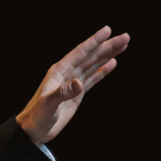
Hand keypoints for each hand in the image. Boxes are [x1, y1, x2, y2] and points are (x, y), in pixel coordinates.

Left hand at [16, 26, 129, 144]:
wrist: (34, 129)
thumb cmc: (37, 116)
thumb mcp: (48, 104)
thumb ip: (62, 93)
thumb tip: (80, 83)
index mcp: (60, 71)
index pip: (80, 52)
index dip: (94, 41)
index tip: (108, 30)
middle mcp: (67, 73)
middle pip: (91, 56)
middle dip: (108, 46)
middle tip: (126, 37)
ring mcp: (73, 83)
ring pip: (94, 65)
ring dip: (108, 55)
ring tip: (123, 45)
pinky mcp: (77, 93)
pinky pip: (92, 78)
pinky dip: (102, 70)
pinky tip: (112, 62)